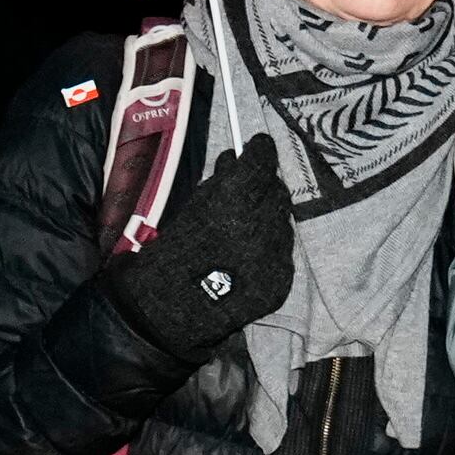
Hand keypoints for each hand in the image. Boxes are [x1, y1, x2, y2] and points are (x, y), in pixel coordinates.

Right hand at [104, 134, 295, 363]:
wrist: (171, 308)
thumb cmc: (174, 251)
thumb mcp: (193, 203)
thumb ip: (220, 181)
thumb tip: (236, 158)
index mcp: (235, 197)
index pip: (263, 160)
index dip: (261, 150)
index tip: (258, 146)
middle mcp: (262, 222)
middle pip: (276, 191)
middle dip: (264, 187)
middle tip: (250, 190)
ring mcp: (276, 255)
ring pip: (283, 223)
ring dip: (269, 220)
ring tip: (246, 228)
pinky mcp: (281, 280)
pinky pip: (282, 254)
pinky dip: (269, 251)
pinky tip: (249, 256)